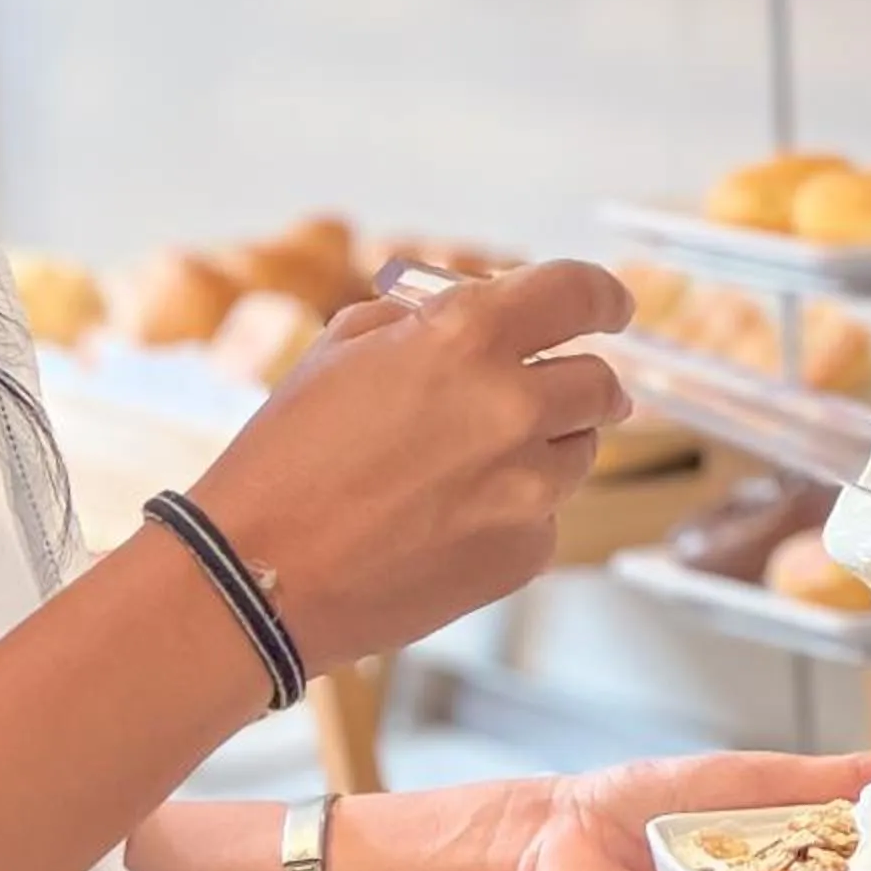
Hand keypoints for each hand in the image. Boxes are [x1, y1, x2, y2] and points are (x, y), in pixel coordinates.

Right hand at [187, 260, 632, 674]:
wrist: (259, 575)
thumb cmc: (286, 459)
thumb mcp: (341, 349)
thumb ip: (423, 321)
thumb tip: (479, 314)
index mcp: (466, 338)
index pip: (579, 295)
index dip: (603, 297)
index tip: (611, 307)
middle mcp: (513, 407)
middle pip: (599, 382)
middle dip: (573, 381)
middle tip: (537, 393)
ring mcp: (526, 488)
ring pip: (580, 451)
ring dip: (545, 446)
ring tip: (466, 466)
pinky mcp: (525, 554)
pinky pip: (546, 516)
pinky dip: (515, 510)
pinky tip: (448, 519)